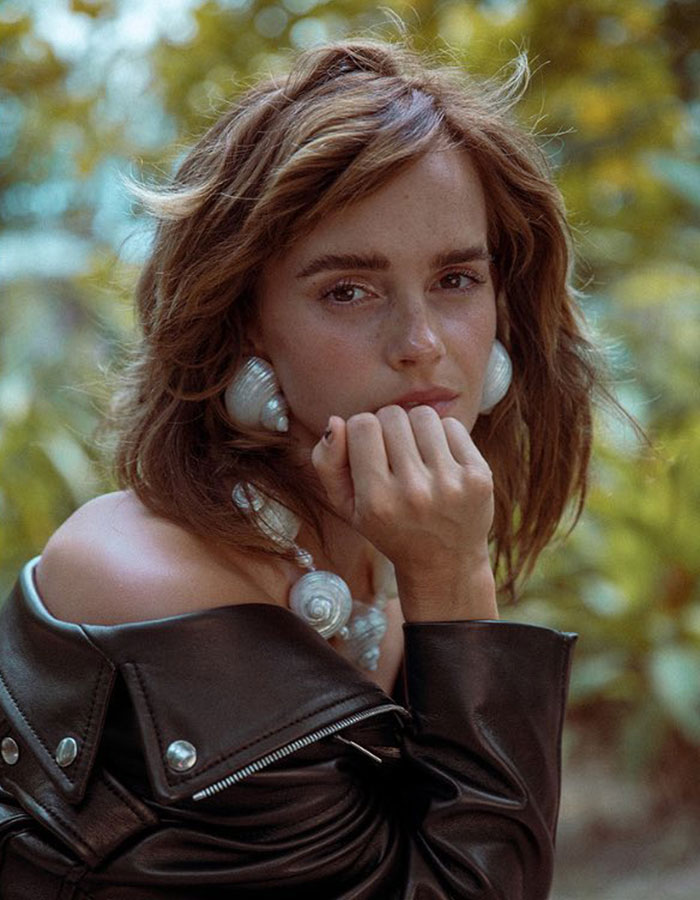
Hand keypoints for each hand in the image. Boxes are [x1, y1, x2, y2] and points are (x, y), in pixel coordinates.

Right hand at [311, 406, 497, 620]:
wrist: (444, 562)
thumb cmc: (389, 527)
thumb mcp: (346, 506)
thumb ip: (327, 464)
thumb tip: (335, 421)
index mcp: (376, 501)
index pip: (362, 425)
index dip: (362, 430)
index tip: (368, 449)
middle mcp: (413, 493)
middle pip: (392, 415)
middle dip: (388, 426)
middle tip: (393, 452)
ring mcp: (450, 484)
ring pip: (423, 415)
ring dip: (415, 426)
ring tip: (415, 452)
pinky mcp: (479, 477)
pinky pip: (453, 426)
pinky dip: (442, 434)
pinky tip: (439, 458)